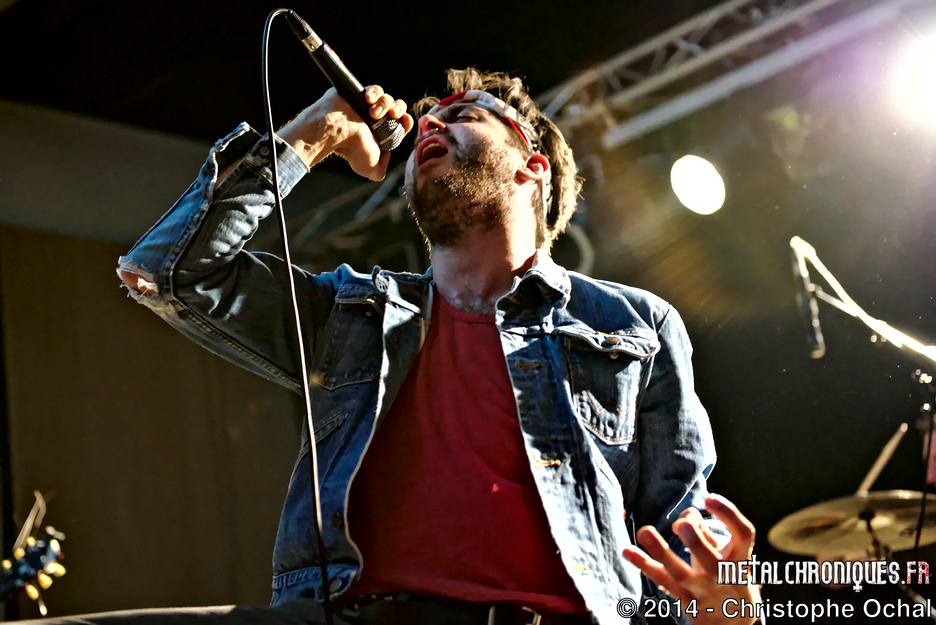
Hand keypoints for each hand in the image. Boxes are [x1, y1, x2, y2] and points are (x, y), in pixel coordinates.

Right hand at [278, 85, 413, 180]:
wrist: (336, 131)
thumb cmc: (352, 149)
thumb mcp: (372, 169)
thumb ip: (381, 170)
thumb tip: (386, 157)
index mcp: (381, 134)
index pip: (401, 124)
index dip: (406, 121)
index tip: (404, 121)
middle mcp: (375, 120)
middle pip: (397, 107)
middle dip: (399, 109)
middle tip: (393, 114)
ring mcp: (367, 106)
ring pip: (387, 98)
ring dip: (385, 103)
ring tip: (373, 113)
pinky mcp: (359, 93)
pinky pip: (374, 89)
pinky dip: (375, 92)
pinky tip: (368, 99)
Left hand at [623, 493, 759, 624]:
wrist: (735, 624)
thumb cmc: (727, 577)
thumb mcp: (727, 556)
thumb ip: (707, 532)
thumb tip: (687, 514)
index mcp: (740, 560)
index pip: (743, 535)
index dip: (729, 515)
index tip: (710, 497)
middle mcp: (724, 578)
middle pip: (713, 562)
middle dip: (697, 542)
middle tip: (682, 524)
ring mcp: (704, 592)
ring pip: (682, 575)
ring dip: (662, 552)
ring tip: (644, 532)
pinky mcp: (685, 602)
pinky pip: (664, 582)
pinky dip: (645, 566)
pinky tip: (628, 551)